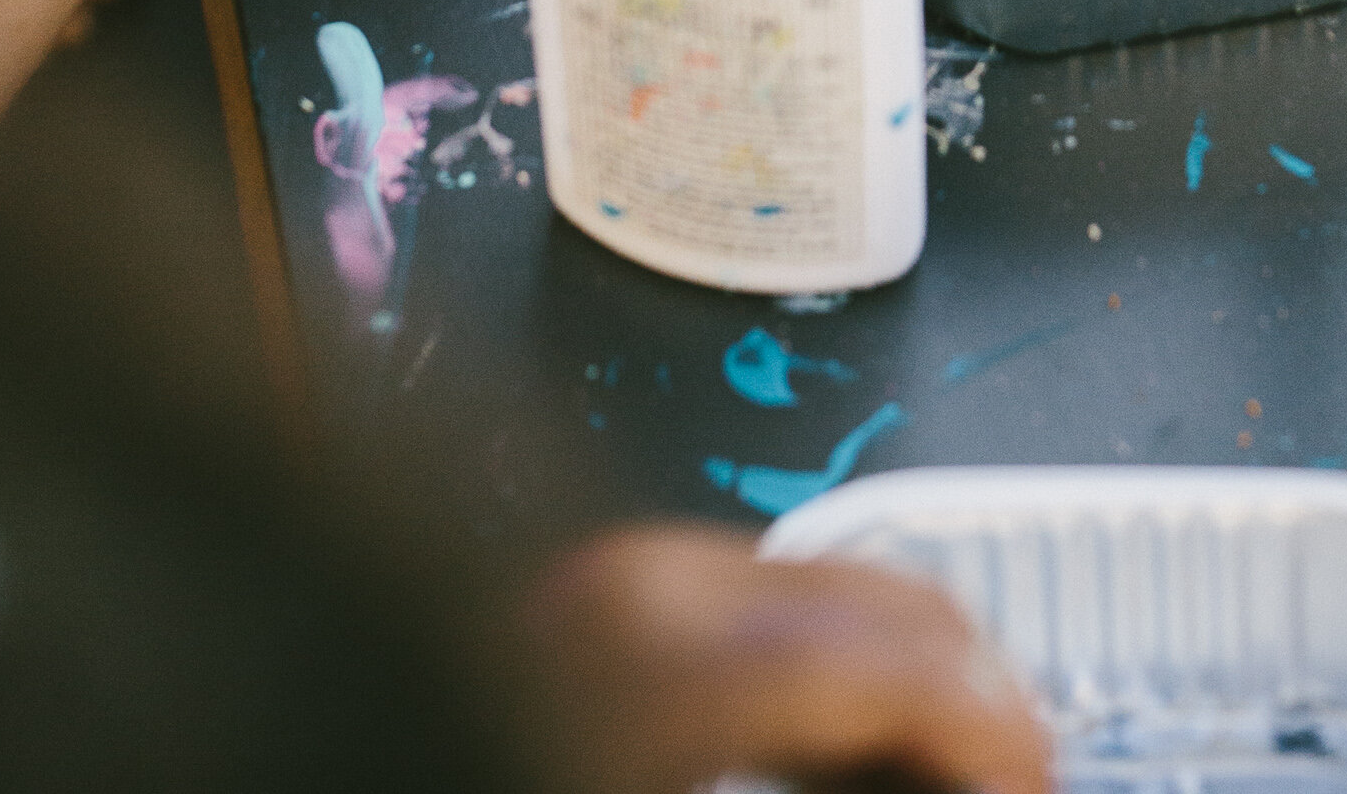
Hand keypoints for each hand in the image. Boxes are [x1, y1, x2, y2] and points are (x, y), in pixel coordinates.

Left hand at [507, 528, 1052, 793]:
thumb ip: (853, 785)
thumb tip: (969, 782)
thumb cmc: (498, 756)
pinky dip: (840, 687)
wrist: (338, 760)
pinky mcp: (599, 601)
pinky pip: (772, 610)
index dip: (1008, 747)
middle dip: (983, 717)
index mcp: (675, 649)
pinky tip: (848, 774)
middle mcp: (659, 577)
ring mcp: (623, 574)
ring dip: (918, 701)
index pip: (917, 663)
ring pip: (845, 599)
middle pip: (902, 609)